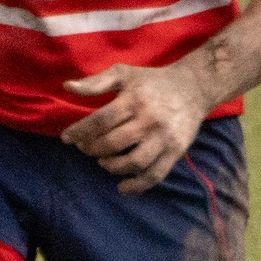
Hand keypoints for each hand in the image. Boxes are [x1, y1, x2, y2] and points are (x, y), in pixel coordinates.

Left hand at [61, 61, 211, 193]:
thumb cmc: (152, 81)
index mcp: (134, 100)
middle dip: (92, 149)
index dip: (79, 132)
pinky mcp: (175, 151)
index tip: (67, 139)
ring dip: (111, 167)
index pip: (100, 121)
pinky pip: (155, 175)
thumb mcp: (124, 74)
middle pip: (113, 143)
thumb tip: (67, 86)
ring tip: (103, 162)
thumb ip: (95, 82)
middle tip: (85, 148)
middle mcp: (149, 120)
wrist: (194, 87)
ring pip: (133, 162)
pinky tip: (122, 186)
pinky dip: (137, 186)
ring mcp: (164, 138)